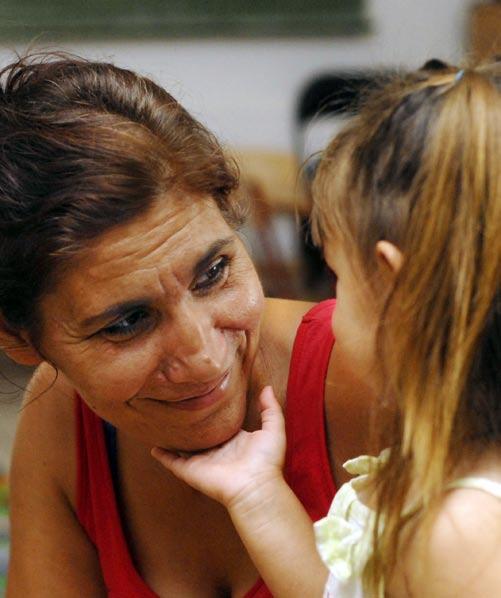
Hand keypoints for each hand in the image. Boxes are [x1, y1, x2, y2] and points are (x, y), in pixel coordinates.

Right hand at [151, 386, 285, 508]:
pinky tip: (153, 446)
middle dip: (191, 424)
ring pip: (183, 447)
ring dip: (174, 437)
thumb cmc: (266, 460)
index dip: (213, 413)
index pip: (220, 425)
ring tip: (162, 422)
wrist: (254, 486)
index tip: (203, 398)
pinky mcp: (190, 470)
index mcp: (234, 441)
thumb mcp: (274, 428)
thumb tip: (266, 387)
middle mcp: (216, 450)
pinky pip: (172, 461)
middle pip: (200, 436)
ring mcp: (202, 461)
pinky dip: (162, 455)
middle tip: (179, 406)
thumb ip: (269, 408)